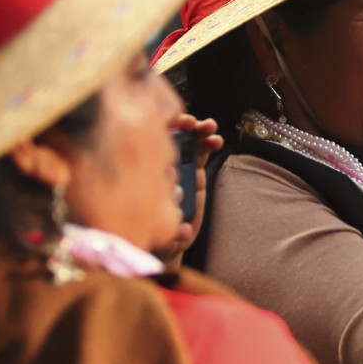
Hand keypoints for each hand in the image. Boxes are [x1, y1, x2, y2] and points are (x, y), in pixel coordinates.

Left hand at [155, 114, 222, 269]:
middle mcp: (161, 166)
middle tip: (190, 123)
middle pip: (168, 138)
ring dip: (199, 131)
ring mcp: (178, 168)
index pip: (148, 145)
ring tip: (209, 127)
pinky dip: (209, 143)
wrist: (166, 240)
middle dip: (180, 126)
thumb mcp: (159, 232)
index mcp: (145, 172)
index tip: (166, 126)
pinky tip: (217, 140)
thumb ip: (170, 229)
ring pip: (186, 142)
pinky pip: (201, 153)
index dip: (157, 131)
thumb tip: (184, 228)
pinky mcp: (195, 173)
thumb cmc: (154, 233)